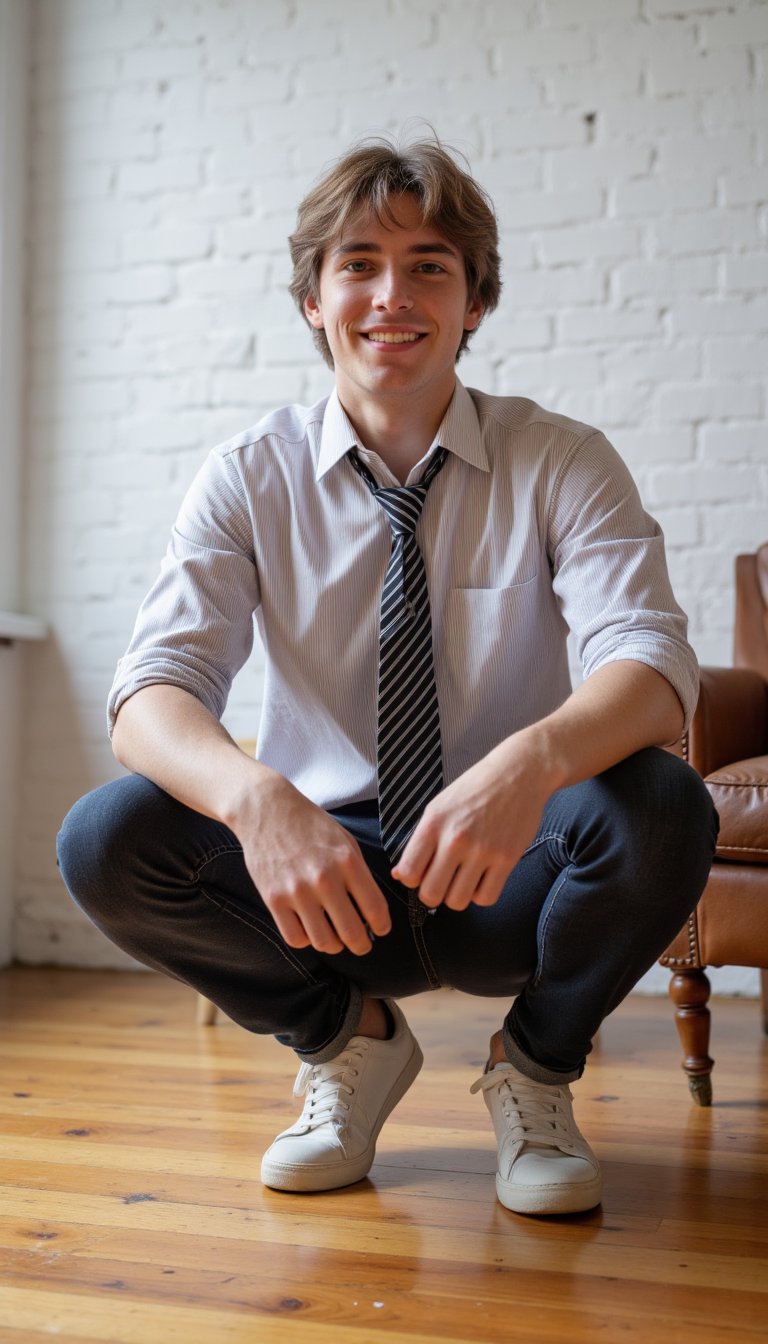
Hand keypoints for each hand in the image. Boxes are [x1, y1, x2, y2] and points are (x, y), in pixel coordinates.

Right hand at [233, 777, 390, 955]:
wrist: (267, 810)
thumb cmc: (310, 825)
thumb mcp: (344, 841)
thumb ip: (359, 873)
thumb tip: (371, 909)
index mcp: (348, 861)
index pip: (375, 909)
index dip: (383, 926)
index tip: (381, 930)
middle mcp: (324, 879)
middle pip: (352, 933)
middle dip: (362, 945)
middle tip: (362, 944)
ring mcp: (296, 891)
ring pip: (324, 942)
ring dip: (334, 945)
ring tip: (335, 939)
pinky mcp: (273, 899)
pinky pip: (296, 938)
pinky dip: (307, 940)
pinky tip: (310, 929)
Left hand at [392, 737, 551, 911]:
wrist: (517, 774)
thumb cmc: (475, 790)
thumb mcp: (439, 807)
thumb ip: (420, 841)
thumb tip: (400, 875)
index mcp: (434, 823)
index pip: (408, 872)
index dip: (411, 879)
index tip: (421, 873)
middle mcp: (456, 838)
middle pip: (431, 894)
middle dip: (432, 893)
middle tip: (441, 882)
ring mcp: (483, 850)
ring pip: (458, 902)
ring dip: (457, 896)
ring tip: (462, 879)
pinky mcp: (507, 859)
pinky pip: (486, 898)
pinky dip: (481, 894)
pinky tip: (481, 878)